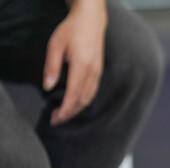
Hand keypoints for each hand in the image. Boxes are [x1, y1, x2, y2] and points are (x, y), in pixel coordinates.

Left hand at [43, 0, 107, 125]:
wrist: (91, 22)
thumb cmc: (72, 31)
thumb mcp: (55, 45)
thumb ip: (51, 66)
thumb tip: (47, 86)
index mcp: (81, 65)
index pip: (74, 93)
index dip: (66, 108)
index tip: (58, 117)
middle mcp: (92, 72)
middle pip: (82, 100)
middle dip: (69, 113)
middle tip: (56, 120)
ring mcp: (98, 73)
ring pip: (89, 98)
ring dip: (76, 109)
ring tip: (63, 115)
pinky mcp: (99, 73)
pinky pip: (92, 92)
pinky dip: (83, 102)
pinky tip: (74, 104)